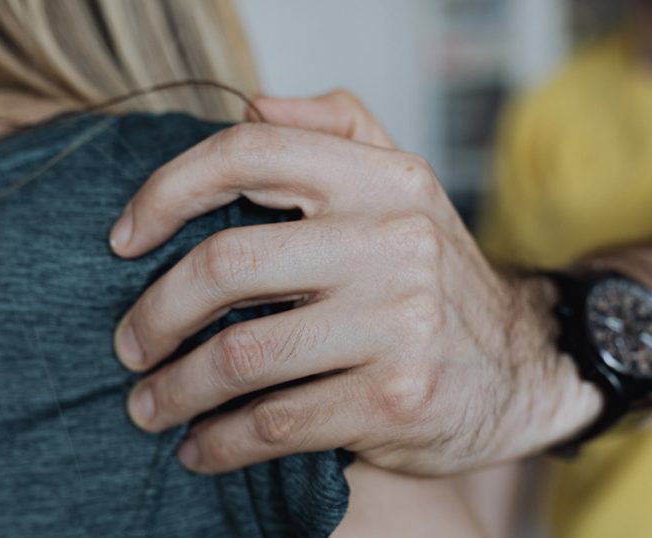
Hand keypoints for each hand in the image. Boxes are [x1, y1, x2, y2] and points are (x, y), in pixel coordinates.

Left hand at [109, 91, 600, 474]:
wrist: (526, 367)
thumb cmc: (438, 279)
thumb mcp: (406, 188)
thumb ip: (339, 131)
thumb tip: (255, 104)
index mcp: (384, 179)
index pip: (251, 153)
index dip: (168, 190)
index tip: (124, 240)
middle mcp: (395, 240)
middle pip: (228, 263)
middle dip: (156, 312)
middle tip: (130, 345)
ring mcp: (399, 322)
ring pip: (242, 356)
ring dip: (175, 390)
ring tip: (148, 406)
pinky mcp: (396, 399)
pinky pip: (275, 423)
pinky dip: (221, 443)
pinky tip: (201, 448)